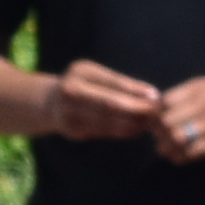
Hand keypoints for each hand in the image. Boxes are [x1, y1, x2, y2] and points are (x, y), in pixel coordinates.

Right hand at [44, 55, 163, 134]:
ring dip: (132, 123)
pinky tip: (136, 130)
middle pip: (108, 103)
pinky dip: (122, 132)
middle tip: (155, 113)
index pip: (112, 82)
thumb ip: (118, 84)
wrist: (49, 103)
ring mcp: (69, 113)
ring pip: (107, 121)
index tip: (154, 96)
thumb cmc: (82, 85)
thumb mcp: (95, 76)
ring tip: (149, 123)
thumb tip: (150, 95)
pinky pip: (103, 132)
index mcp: (80, 72)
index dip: (135, 90)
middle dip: (135, 109)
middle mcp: (71, 91)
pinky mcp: (73, 131)